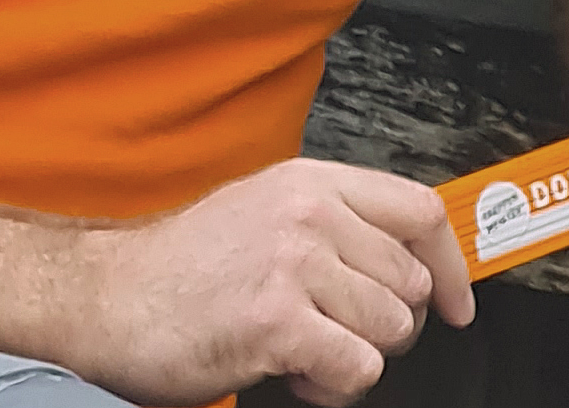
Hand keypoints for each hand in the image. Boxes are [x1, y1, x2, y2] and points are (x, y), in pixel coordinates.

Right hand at [78, 156, 475, 407]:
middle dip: (383, 324)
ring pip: (391, 331)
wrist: (109, 296)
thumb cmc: (182, 267)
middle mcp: (308, 212)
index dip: (451, 265)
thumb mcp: (264, 213)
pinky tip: (289, 368)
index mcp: (308, 182)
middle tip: (332, 331)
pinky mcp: (279, 319)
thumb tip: (406, 257)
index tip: (458, 303)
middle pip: (411, 283)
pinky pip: (358, 369)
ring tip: (301, 346)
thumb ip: (331, 224)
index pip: (418, 209)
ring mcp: (295, 262)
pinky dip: (330, 386)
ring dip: (353, 355)